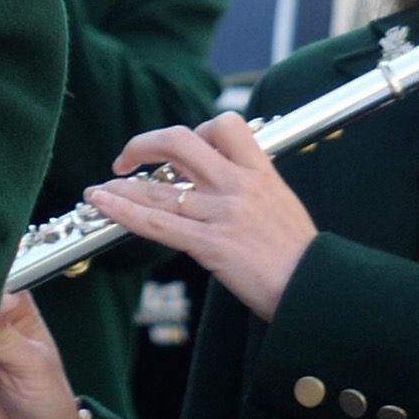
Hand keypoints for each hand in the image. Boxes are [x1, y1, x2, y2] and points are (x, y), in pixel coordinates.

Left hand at [85, 114, 318, 322]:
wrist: (319, 292)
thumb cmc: (302, 257)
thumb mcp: (283, 205)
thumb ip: (251, 187)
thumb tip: (223, 180)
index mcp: (261, 173)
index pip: (225, 126)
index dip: (198, 129)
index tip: (182, 149)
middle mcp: (239, 186)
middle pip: (181, 141)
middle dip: (146, 143)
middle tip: (130, 158)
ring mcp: (223, 214)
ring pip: (161, 187)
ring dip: (123, 185)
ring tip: (99, 188)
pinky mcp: (212, 245)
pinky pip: (159, 223)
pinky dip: (124, 210)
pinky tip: (102, 202)